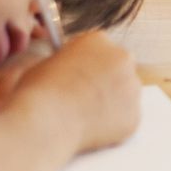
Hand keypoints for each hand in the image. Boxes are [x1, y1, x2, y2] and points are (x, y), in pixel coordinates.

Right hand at [25, 31, 141, 152]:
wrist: (46, 121)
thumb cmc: (36, 92)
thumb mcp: (42, 63)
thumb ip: (61, 61)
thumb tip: (61, 68)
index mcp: (98, 40)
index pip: (98, 50)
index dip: (86, 65)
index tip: (78, 77)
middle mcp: (122, 58)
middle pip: (117, 69)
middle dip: (104, 82)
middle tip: (83, 98)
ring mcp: (132, 87)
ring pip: (124, 94)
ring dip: (110, 103)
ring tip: (83, 116)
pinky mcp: (135, 115)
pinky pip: (125, 119)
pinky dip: (112, 126)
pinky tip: (91, 130)